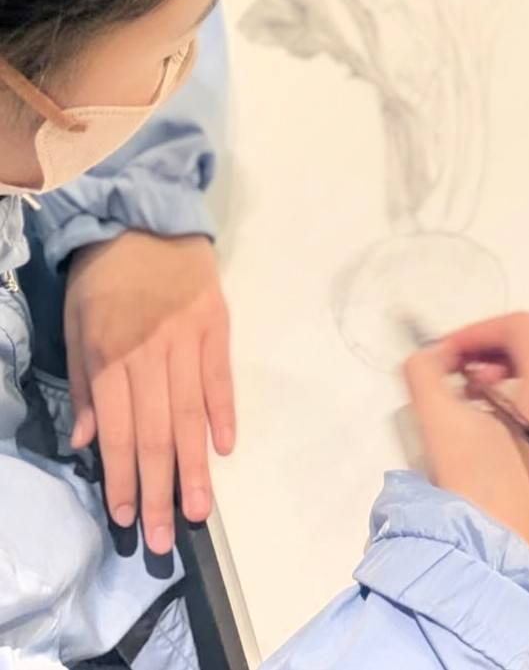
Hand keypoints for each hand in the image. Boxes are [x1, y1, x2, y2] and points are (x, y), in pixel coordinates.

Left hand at [64, 232, 234, 554]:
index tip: (130, 519)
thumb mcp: (74, 325)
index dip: (122, 478)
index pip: (116, 431)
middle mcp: (149, 353)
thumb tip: (84, 441)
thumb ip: (81, 384)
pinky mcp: (216, 326)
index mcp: (108, 356)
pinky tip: (225, 448)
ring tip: (201, 508)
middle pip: (156, 433)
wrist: (146, 221)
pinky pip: (221, 377)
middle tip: (169, 536)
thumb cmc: (104, 278)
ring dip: (196, 465)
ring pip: (191, 413)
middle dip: (161, 489)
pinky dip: (225, 413)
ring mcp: (187, 340)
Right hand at [403, 313, 528, 568]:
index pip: (525, 327)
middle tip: (459, 370)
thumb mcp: (439, 425)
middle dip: (494, 345)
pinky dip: (523, 390)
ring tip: (470, 396)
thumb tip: (431, 355)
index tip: (445, 352)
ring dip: (508, 367)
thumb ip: (425, 372)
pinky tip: (490, 419)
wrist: (496, 569)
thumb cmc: (473, 495)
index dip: (479, 330)